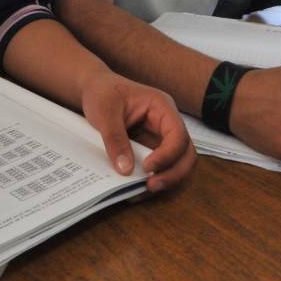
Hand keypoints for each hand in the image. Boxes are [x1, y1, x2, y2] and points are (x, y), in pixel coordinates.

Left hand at [79, 71, 196, 192]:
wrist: (94, 89)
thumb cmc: (102, 92)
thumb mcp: (105, 112)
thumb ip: (115, 139)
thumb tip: (126, 169)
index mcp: (163, 107)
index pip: (178, 135)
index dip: (168, 155)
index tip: (147, 167)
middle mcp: (167, 124)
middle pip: (186, 153)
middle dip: (173, 173)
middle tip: (151, 185)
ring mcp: (160, 138)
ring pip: (177, 164)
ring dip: (166, 180)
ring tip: (142, 191)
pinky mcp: (150, 149)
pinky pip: (159, 169)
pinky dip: (151, 180)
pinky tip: (135, 189)